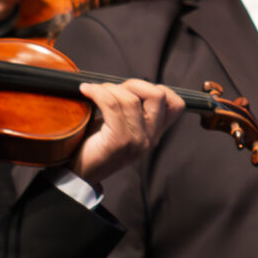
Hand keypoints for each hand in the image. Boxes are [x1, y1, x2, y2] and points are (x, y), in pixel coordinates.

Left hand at [69, 78, 183, 184]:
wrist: (82, 173)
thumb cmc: (97, 145)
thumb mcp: (123, 127)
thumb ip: (133, 109)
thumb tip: (126, 83)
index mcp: (155, 134)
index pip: (176, 105)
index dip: (158, 88)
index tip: (134, 90)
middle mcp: (150, 138)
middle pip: (158, 95)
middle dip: (134, 84)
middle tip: (113, 89)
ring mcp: (136, 141)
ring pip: (130, 98)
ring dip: (109, 88)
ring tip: (94, 91)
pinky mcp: (118, 141)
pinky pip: (112, 105)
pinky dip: (97, 92)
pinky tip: (86, 91)